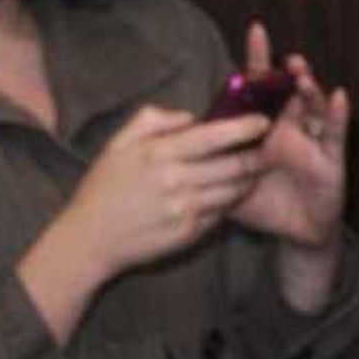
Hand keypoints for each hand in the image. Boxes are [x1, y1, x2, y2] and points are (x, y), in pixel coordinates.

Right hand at [63, 104, 269, 281]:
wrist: (88, 240)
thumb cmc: (102, 190)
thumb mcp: (117, 144)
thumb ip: (152, 120)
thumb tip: (190, 117)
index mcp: (159, 154)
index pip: (214, 136)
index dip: (244, 127)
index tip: (263, 121)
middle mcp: (176, 181)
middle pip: (233, 164)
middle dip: (258, 155)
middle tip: (270, 147)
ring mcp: (184, 209)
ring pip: (232, 191)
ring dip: (249, 180)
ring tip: (256, 170)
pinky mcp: (187, 233)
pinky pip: (220, 213)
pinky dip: (229, 202)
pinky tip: (230, 195)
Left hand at [227, 21, 349, 255]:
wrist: (291, 233)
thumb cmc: (260, 204)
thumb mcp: (226, 183)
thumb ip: (206, 164)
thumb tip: (170, 151)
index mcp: (263, 128)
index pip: (260, 88)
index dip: (259, 60)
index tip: (256, 30)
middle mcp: (289, 127)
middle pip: (288, 91)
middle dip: (287, 72)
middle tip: (284, 58)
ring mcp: (311, 140)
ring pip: (313, 106)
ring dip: (309, 88)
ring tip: (301, 75)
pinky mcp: (331, 158)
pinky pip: (336, 133)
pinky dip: (338, 115)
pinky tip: (338, 96)